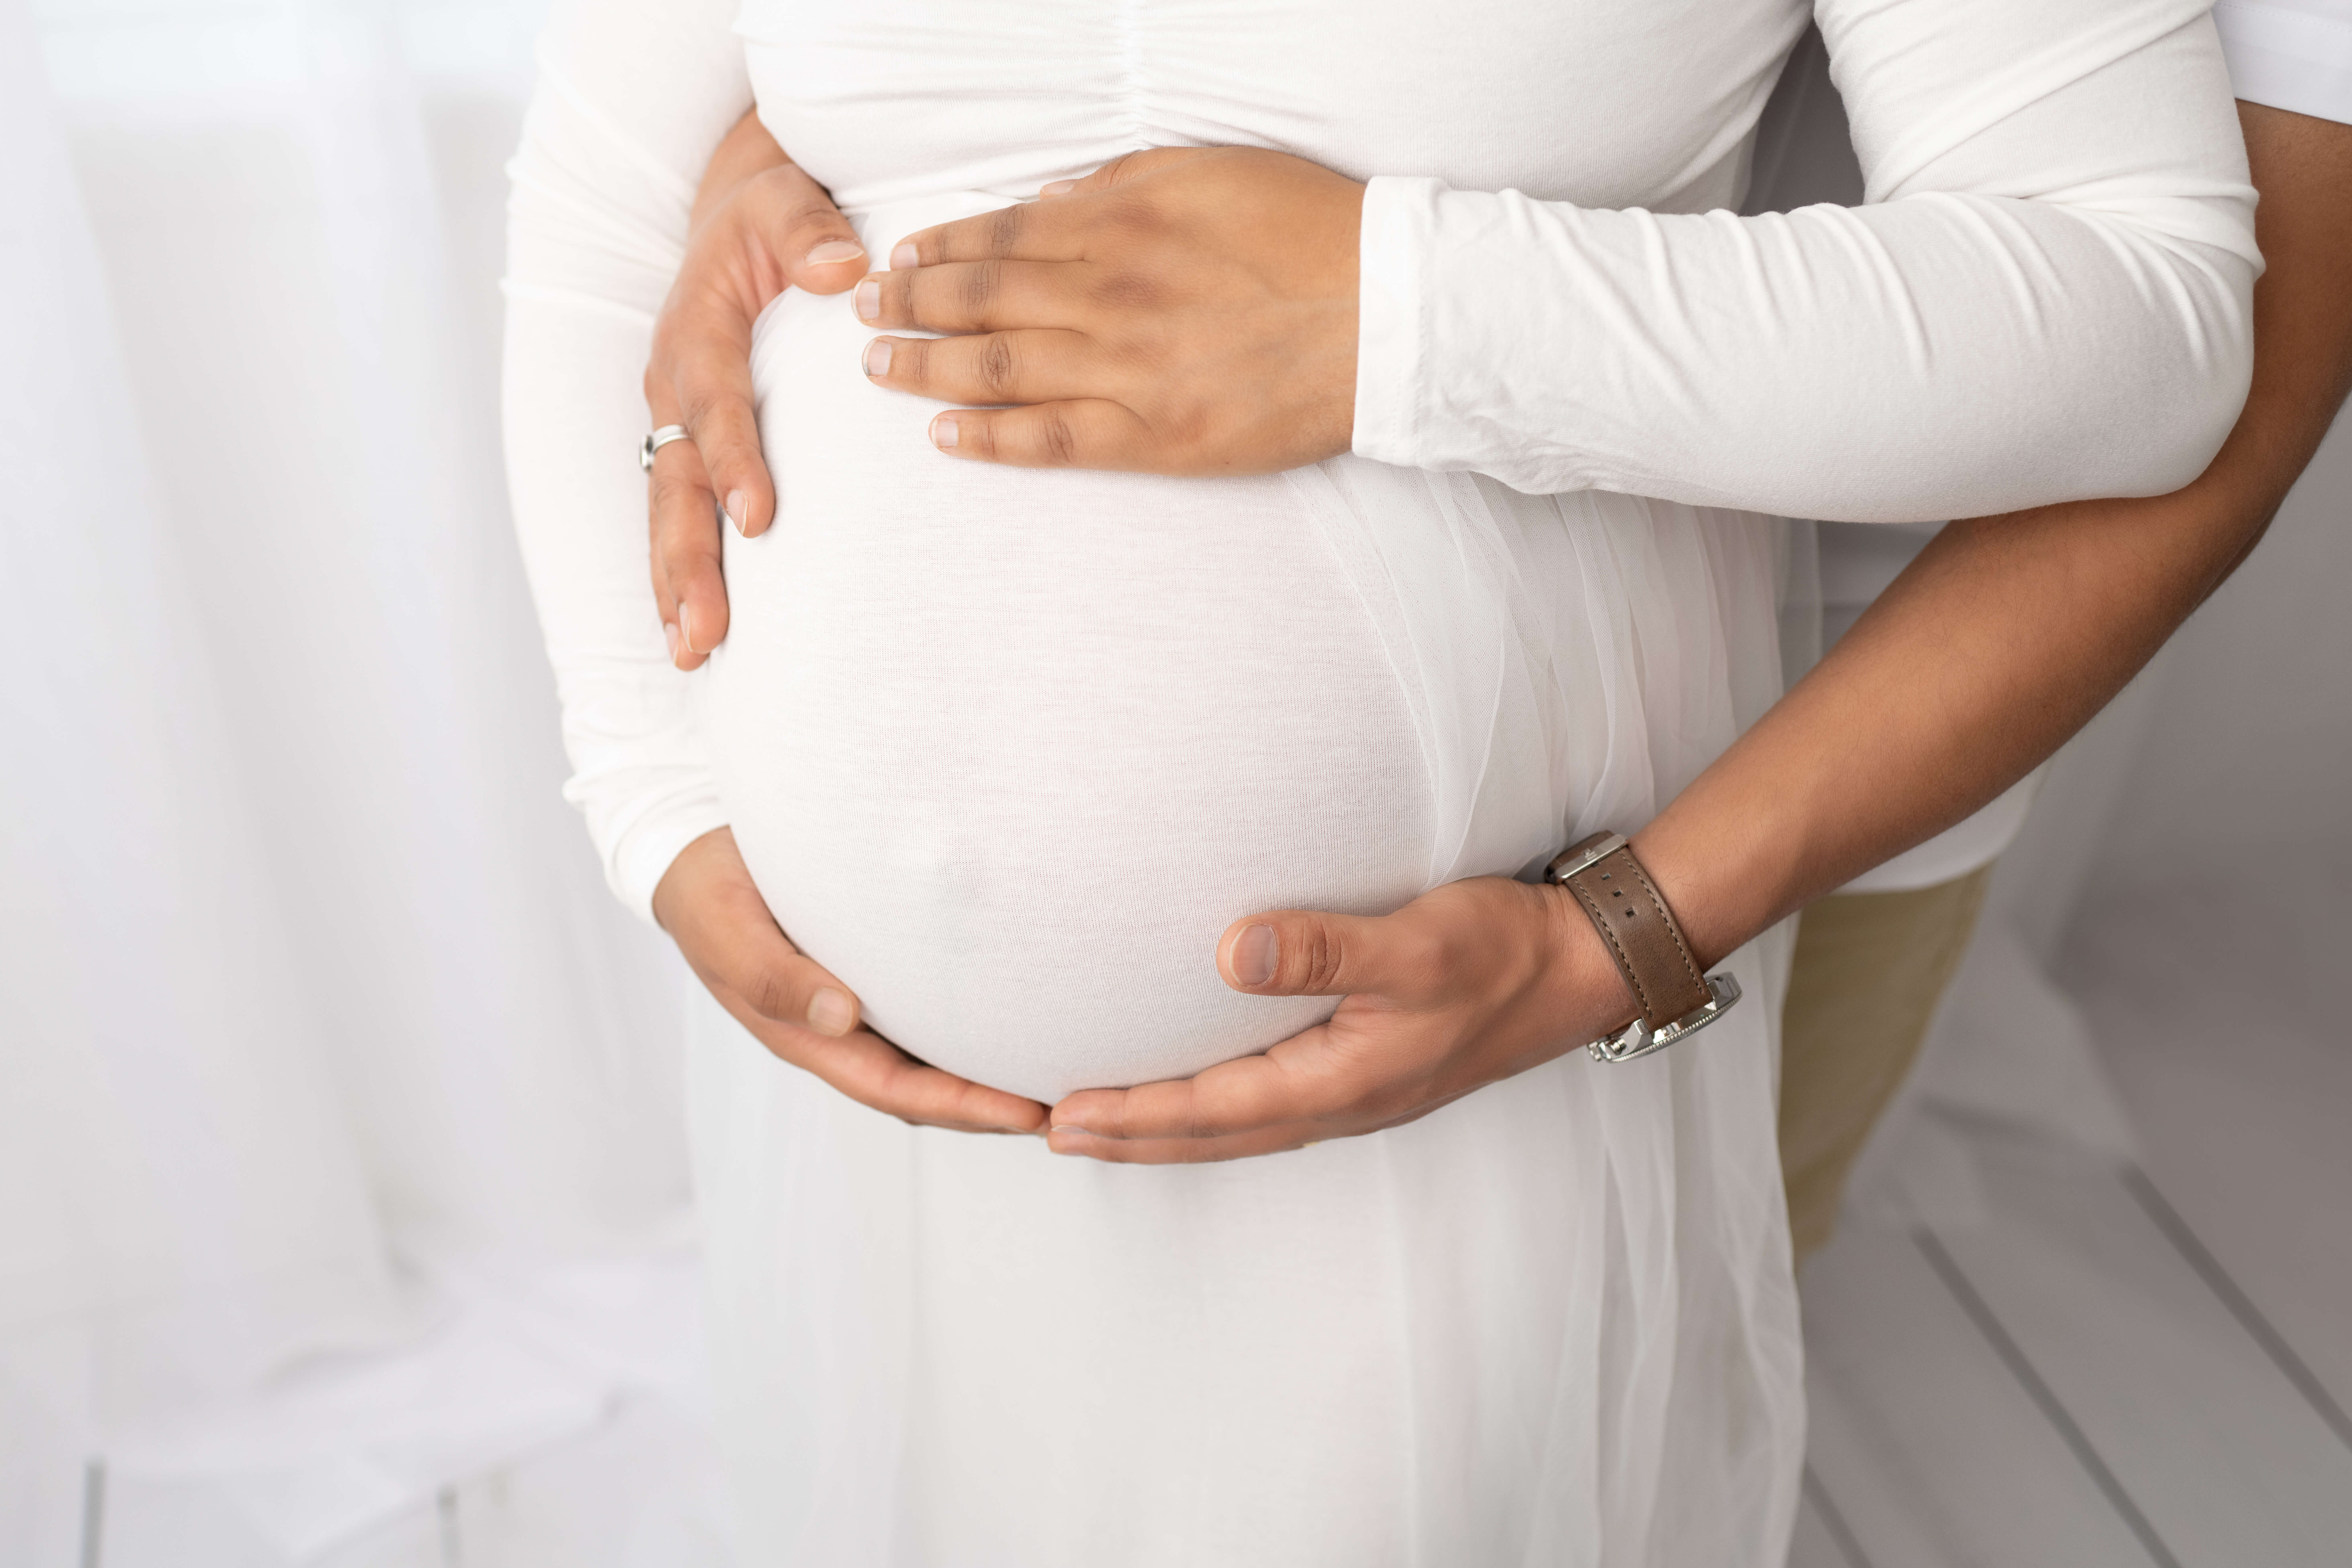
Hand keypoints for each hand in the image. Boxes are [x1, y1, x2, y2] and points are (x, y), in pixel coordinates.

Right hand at [645, 129, 860, 671]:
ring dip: (675, 585)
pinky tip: (691, 635)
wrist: (737, 221)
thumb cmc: (771, 216)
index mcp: (697, 331)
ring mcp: (674, 423)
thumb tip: (844, 268)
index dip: (733, 460)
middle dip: (686, 559)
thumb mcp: (786, 199)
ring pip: (668, 514)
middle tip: (703, 629)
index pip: (716, 404)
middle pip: (676, 482)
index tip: (757, 518)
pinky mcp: (687, 447)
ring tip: (690, 650)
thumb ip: (807, 231)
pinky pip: (678, 517)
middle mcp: (673, 386)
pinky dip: (678, 576)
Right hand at [655, 828, 1046, 1133]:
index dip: (963, 1108)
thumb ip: (776, 976)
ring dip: (986, 1072)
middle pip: (926, 1089)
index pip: (899, 1090)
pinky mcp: (869, 972)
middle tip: (1069, 1104)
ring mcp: (854, 1007)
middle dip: (992, 1107)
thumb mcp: (730, 932)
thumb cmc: (710, 894)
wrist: (693, 857)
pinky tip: (1014, 1012)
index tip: (1028, 1113)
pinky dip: (969, 1025)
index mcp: (808, 1036)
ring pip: (929, 1057)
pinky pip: (925, 1014)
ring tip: (1057, 1072)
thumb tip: (843, 1017)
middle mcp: (839, 1033)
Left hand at [862, 146, 1362, 471]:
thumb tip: (1047, 203)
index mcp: (1122, 226)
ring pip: (999, 368)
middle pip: (982, 300)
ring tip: (876, 369)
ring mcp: (1130, 371)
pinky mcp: (1158, 435)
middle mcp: (1111, 295)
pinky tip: (941, 438)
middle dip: (910, 305)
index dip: (937, 249)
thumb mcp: (1209, 173)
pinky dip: (990, 439)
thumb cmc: (1306, 233)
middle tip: (861, 312)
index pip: (1000, 237)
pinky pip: (1054, 439)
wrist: (1389, 311)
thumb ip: (1120, 187)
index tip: (897, 257)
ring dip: (926, 369)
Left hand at [1043, 875, 1638, 1163]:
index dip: (1132, 1114)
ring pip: (1235, 1130)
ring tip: (1101, 1125)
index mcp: (1342, 1081)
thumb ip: (1326, 948)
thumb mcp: (1416, 941)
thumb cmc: (1500, 950)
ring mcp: (1353, 1096)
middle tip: (1049, 1134)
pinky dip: (1211, 1114)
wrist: (1573, 970)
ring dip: (1164, 1132)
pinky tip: (1193, 1099)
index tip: (1062, 1115)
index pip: (1210, 1108)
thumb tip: (1231, 952)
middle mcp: (1341, 1103)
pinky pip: (1263, 1111)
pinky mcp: (1363, 1077)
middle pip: (1210, 1136)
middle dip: (1129, 1139)